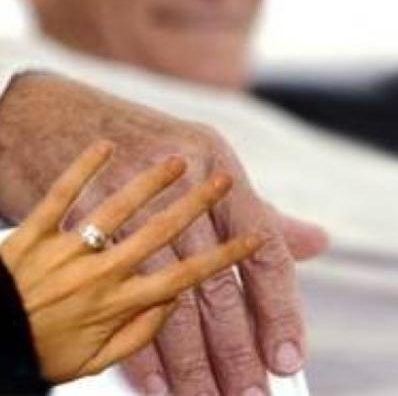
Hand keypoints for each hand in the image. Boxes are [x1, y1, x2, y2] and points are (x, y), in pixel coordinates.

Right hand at [0, 74, 327, 395]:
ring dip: (191, 361)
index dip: (279, 309)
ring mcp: (131, 202)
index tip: (287, 358)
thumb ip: (261, 213)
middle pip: (218, 286)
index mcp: (223, 168)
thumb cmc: (142, 145)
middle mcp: (184, 183)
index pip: (265, 252)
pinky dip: (136, 344)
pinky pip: (116, 294)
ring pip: (170, 298)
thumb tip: (317, 242)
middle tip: (248, 393)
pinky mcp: (83, 220)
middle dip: (236, 350)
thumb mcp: (210, 164)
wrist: (53, 115)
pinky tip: (158, 382)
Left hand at [0, 141, 262, 382]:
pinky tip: (101, 148)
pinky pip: (58, 194)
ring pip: (117, 209)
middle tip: (225, 181)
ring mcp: (66, 250)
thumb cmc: (40, 348)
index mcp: (119, 307)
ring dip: (151, 182)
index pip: (188, 280)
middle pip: (162, 235)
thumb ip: (141, 333)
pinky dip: (78, 170)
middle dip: (200, 207)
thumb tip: (179, 304)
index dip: (227, 259)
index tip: (254, 240)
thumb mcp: (93, 361)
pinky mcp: (31, 233)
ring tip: (181, 159)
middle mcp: (99, 275)